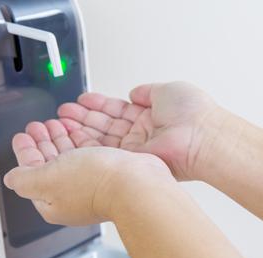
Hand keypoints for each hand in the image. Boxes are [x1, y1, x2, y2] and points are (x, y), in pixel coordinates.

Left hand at [3, 132, 173, 225]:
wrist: (136, 183)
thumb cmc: (95, 183)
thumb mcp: (46, 179)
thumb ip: (24, 178)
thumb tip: (11, 179)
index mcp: (52, 201)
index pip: (31, 174)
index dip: (25, 152)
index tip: (22, 137)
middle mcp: (72, 195)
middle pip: (50, 164)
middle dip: (42, 142)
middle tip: (37, 126)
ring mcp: (92, 184)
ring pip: (70, 157)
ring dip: (60, 138)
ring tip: (54, 123)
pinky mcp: (110, 174)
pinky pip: (90, 153)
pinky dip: (80, 139)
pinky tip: (77, 130)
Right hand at [55, 82, 223, 179]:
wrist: (202, 136)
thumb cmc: (193, 113)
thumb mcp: (167, 90)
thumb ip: (147, 91)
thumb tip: (134, 92)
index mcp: (151, 117)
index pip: (118, 110)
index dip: (99, 105)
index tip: (82, 101)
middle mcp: (142, 135)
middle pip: (106, 125)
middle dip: (83, 118)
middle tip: (63, 113)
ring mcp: (137, 150)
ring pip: (102, 139)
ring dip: (81, 130)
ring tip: (60, 123)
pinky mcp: (132, 161)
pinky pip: (106, 152)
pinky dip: (87, 144)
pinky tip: (72, 138)